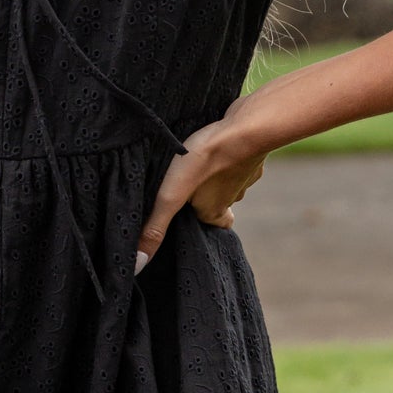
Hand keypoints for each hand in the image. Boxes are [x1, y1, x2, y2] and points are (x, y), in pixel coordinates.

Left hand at [135, 112, 266, 271]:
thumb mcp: (171, 196)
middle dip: (207, 195)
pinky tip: (219, 140)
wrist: (246, 127)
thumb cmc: (205, 160)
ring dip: (217, 172)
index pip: (214, 224)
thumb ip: (156, 227)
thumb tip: (138, 264)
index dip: (202, 220)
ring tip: (200, 160)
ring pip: (230, 178)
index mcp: (215, 210)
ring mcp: (247, 171)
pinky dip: (231, 151)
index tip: (191, 214)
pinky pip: (240, 154)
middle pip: (221, 201)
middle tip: (190, 184)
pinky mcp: (253, 149)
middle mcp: (234, 195)